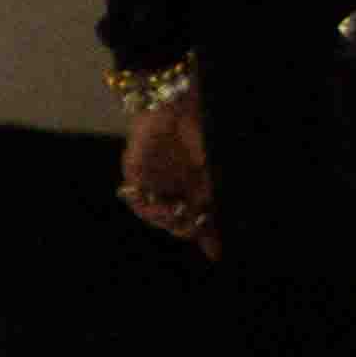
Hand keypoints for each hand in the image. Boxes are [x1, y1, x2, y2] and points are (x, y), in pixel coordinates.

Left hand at [121, 93, 214, 254]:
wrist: (171, 101)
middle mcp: (175, 185)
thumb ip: (215, 192)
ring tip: (178, 215)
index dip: (209, 236)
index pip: (204, 216)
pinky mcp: (134, 174)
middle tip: (194, 227)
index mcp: (198, 182)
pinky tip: (162, 207)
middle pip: (179, 220)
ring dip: (168, 221)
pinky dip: (149, 209)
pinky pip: (137, 201)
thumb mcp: (211, 163)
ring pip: (156, 216)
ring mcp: (154, 181)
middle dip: (188, 228)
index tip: (216, 255)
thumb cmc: (198, 125)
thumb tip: (220, 217)